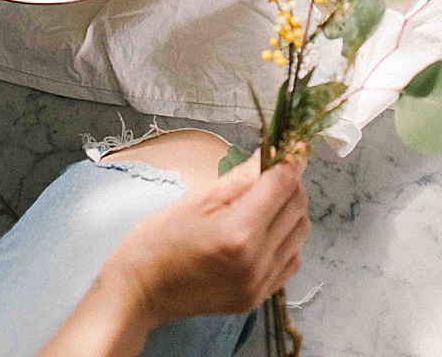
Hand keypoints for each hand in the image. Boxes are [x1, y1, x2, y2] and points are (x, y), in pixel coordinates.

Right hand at [103, 150, 308, 328]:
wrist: (141, 290)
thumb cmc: (160, 238)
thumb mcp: (198, 197)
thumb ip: (241, 176)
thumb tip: (271, 153)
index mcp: (240, 230)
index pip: (282, 184)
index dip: (292, 159)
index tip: (295, 145)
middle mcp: (257, 259)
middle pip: (297, 207)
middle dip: (289, 182)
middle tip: (271, 169)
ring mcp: (260, 283)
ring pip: (300, 233)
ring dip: (290, 210)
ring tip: (266, 199)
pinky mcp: (258, 297)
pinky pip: (291, 260)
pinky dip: (287, 239)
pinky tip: (266, 229)